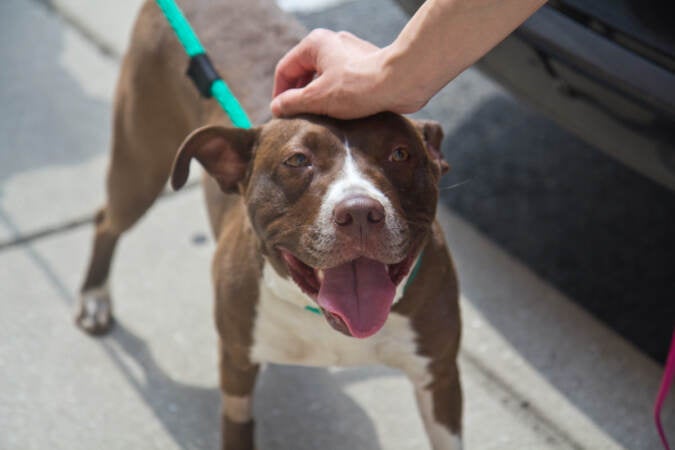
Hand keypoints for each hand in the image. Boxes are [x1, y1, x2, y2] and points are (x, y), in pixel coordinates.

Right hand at [271, 29, 419, 118]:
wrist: (402, 81)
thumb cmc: (360, 87)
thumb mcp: (318, 98)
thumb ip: (293, 102)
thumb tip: (277, 107)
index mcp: (315, 44)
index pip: (285, 69)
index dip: (279, 94)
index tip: (281, 115)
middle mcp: (332, 43)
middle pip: (304, 73)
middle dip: (299, 96)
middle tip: (297, 119)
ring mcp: (350, 54)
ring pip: (324, 78)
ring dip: (318, 98)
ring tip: (318, 119)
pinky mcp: (366, 66)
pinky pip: (342, 83)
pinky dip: (336, 97)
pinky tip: (340, 115)